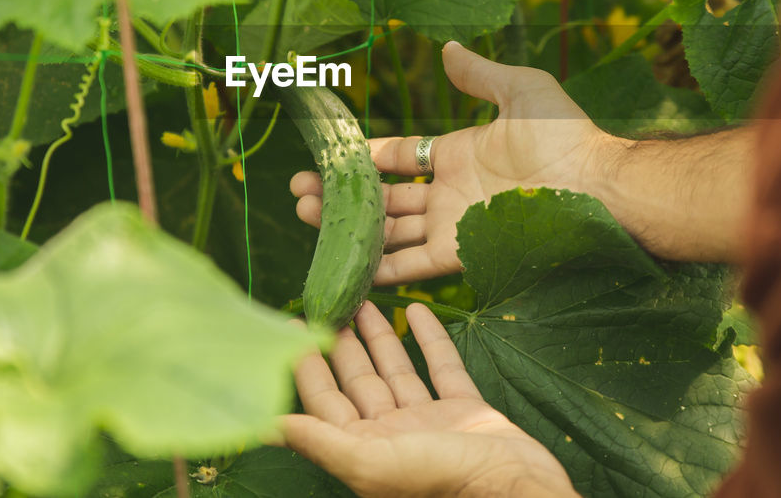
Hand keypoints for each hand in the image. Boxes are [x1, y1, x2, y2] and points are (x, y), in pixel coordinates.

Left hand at [281, 302, 579, 497]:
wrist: (516, 488)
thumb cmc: (440, 478)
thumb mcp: (371, 462)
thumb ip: (320, 441)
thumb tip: (264, 427)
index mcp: (364, 451)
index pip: (324, 401)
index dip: (306, 364)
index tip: (291, 325)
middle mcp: (391, 436)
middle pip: (358, 382)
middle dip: (340, 344)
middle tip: (326, 303)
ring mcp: (429, 422)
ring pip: (396, 372)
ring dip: (379, 337)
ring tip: (364, 300)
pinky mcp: (465, 410)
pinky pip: (442, 368)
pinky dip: (430, 340)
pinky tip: (417, 310)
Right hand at [291, 41, 616, 283]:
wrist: (595, 184)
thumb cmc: (564, 136)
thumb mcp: (520, 91)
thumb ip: (479, 76)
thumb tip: (447, 48)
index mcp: (457, 156)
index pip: (399, 158)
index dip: (364, 157)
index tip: (329, 156)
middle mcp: (448, 194)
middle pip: (384, 198)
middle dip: (342, 196)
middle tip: (300, 193)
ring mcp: (452, 225)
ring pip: (389, 231)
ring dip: (349, 227)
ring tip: (306, 216)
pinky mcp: (461, 254)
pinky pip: (413, 265)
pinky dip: (381, 269)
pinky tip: (346, 264)